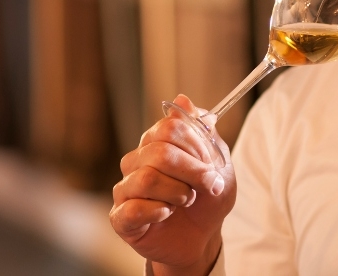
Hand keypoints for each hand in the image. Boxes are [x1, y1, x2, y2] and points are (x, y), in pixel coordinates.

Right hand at [110, 95, 235, 274]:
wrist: (202, 237)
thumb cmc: (207, 199)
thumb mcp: (216, 163)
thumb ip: (201, 132)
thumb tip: (183, 99)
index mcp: (156, 144)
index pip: (169, 128)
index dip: (195, 146)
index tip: (211, 166)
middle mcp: (136, 162)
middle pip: (159, 153)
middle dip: (192, 171)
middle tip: (208, 186)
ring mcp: (125, 189)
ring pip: (147, 180)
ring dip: (178, 193)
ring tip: (186, 201)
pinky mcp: (120, 218)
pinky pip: (133, 209)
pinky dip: (158, 211)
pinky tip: (167, 214)